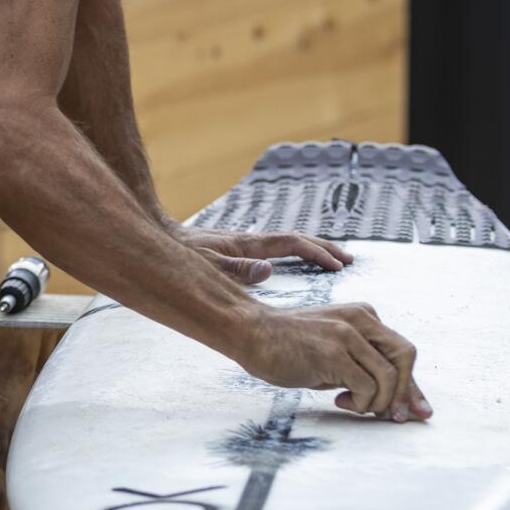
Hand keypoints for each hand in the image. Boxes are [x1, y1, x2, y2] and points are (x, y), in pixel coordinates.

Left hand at [175, 225, 353, 284]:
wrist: (162, 237)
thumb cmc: (181, 254)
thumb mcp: (206, 265)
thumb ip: (236, 270)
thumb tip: (268, 272)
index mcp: (249, 245)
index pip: (293, 244)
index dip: (318, 254)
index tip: (338, 266)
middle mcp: (252, 241)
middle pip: (297, 240)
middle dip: (324, 249)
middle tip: (348, 260)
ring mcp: (247, 244)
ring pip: (288, 243)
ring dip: (312, 250)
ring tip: (331, 260)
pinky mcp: (239, 250)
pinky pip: (277, 249)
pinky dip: (295, 253)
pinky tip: (296, 263)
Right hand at [232, 302, 431, 421]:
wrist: (252, 333)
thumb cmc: (289, 346)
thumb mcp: (333, 351)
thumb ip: (361, 367)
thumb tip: (391, 401)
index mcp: (364, 316)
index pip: (402, 351)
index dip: (412, 384)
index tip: (418, 410)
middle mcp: (362, 320)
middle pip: (406, 357)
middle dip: (406, 392)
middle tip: (396, 417)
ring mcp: (348, 334)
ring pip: (389, 376)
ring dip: (379, 402)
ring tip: (354, 406)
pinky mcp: (334, 352)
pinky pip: (367, 386)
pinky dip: (361, 402)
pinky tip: (339, 401)